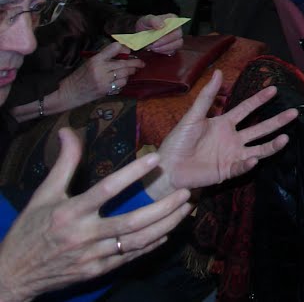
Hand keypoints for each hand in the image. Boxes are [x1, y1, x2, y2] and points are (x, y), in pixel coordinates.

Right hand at [0, 133, 189, 301]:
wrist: (12, 274)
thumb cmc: (29, 230)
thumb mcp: (43, 195)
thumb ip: (64, 163)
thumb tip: (68, 130)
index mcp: (70, 213)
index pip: (106, 189)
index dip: (132, 174)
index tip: (156, 159)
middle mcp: (83, 236)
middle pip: (132, 222)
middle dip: (163, 208)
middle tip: (185, 192)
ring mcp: (91, 256)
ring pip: (137, 242)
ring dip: (165, 226)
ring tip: (185, 209)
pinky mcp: (96, 272)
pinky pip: (129, 257)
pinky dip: (151, 244)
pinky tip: (167, 231)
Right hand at [60, 42, 141, 108]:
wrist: (68, 93)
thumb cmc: (79, 77)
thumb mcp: (89, 63)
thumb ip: (104, 58)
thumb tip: (123, 54)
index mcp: (96, 59)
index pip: (114, 47)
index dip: (124, 48)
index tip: (128, 52)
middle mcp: (101, 69)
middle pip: (124, 63)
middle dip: (135, 63)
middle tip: (141, 63)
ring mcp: (104, 81)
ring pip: (125, 74)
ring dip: (130, 72)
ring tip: (131, 71)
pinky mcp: (105, 90)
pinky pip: (121, 84)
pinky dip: (123, 81)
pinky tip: (121, 80)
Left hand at [134, 14, 183, 55]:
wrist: (141, 33)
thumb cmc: (146, 25)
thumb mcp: (146, 20)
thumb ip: (153, 20)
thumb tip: (161, 25)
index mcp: (172, 19)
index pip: (177, 24)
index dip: (169, 30)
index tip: (157, 36)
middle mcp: (176, 28)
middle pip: (178, 36)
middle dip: (165, 41)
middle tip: (153, 45)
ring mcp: (175, 38)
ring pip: (177, 44)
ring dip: (165, 48)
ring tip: (153, 48)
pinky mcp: (172, 46)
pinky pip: (172, 51)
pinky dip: (164, 51)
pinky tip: (156, 49)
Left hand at [145, 72, 296, 201]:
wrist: (167, 167)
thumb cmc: (177, 141)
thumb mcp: (192, 116)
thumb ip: (206, 96)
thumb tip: (218, 71)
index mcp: (224, 123)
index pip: (246, 109)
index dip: (259, 99)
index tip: (274, 89)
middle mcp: (232, 138)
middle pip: (260, 128)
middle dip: (277, 121)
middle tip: (294, 113)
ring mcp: (232, 155)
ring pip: (258, 148)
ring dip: (272, 144)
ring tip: (286, 138)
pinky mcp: (227, 170)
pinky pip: (242, 166)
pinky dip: (248, 163)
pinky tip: (253, 158)